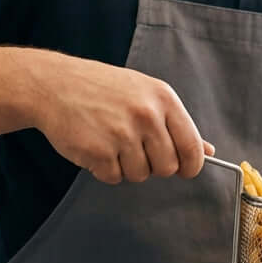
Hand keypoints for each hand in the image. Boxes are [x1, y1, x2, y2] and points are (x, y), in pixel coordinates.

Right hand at [32, 55, 213, 182]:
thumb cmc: (101, 89)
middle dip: (153, 165)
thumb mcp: (144, 94)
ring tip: (111, 142)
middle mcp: (146, 115)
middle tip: (134, 148)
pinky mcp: (98, 151)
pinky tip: (95, 146)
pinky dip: (104, 169)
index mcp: (163, 99)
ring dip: (126, 167)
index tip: (183, 169)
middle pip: (167, 167)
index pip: (192, 148)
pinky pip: (113, 178)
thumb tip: (208, 151)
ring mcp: (122, 134)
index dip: (190, 166)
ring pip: (140, 175)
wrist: (53, 84)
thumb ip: (176, 123)